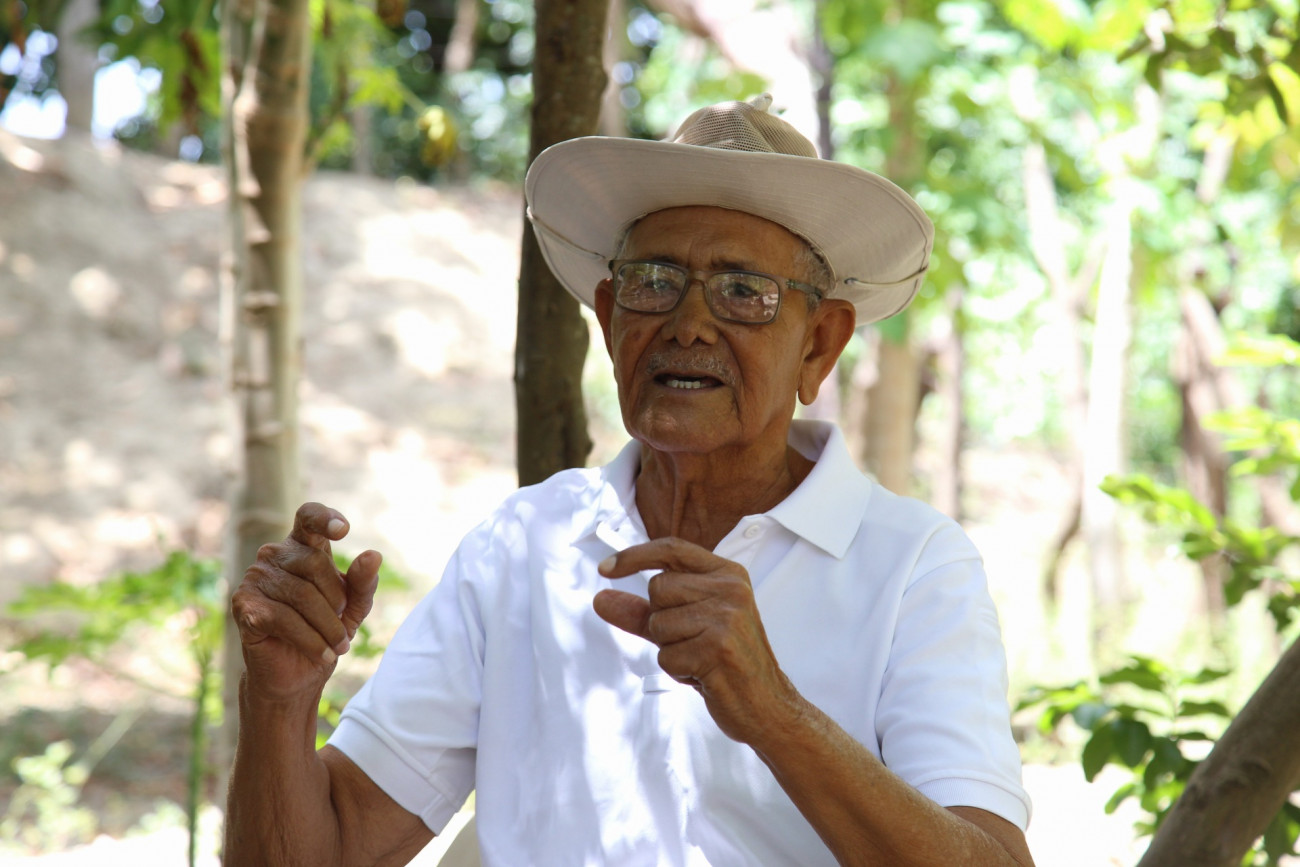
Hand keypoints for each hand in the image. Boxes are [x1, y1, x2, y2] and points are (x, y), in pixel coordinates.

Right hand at [231, 502, 381, 702]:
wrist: (297, 675)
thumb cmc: (325, 632)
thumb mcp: (353, 607)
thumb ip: (364, 582)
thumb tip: (373, 555)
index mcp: (302, 547)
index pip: (308, 517)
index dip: (323, 518)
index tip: (343, 530)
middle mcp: (273, 555)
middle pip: (315, 563)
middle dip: (337, 601)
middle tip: (343, 629)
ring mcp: (254, 578)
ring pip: (302, 595)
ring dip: (328, 627)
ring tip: (339, 646)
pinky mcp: (244, 606)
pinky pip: (284, 618)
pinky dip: (311, 640)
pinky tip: (324, 654)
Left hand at [593, 537, 797, 744]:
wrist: (766, 704)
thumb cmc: (725, 663)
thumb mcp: (685, 628)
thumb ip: (643, 611)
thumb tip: (600, 599)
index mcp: (727, 574)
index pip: (672, 549)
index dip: (634, 556)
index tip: (605, 569)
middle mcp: (730, 589)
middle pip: (658, 588)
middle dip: (661, 620)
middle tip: (692, 640)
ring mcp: (727, 617)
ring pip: (659, 623)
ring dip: (670, 649)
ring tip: (700, 658)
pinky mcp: (718, 647)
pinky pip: (667, 656)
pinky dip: (678, 671)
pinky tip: (704, 674)